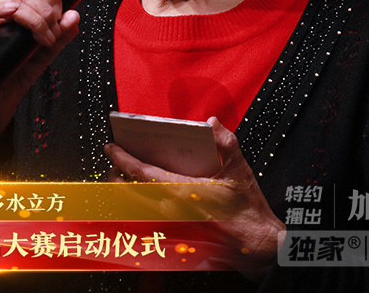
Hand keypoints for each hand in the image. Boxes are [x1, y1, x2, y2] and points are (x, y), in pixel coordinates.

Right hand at [0, 0, 79, 152]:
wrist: (1, 99)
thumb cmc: (19, 73)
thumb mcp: (47, 53)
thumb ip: (61, 35)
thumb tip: (74, 15)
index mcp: (20, 5)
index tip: (60, 16)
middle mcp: (3, 7)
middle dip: (46, 11)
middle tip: (53, 34)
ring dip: (32, 17)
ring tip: (42, 37)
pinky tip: (12, 12)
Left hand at [104, 117, 283, 279]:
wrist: (257, 245)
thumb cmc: (248, 210)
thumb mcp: (240, 169)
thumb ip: (225, 142)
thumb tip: (212, 124)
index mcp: (184, 191)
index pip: (142, 172)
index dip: (123, 159)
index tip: (111, 148)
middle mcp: (173, 210)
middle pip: (131, 193)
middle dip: (116, 177)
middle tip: (111, 163)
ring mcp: (173, 226)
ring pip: (137, 208)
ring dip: (126, 193)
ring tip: (120, 179)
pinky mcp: (177, 236)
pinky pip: (149, 221)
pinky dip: (140, 208)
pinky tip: (141, 200)